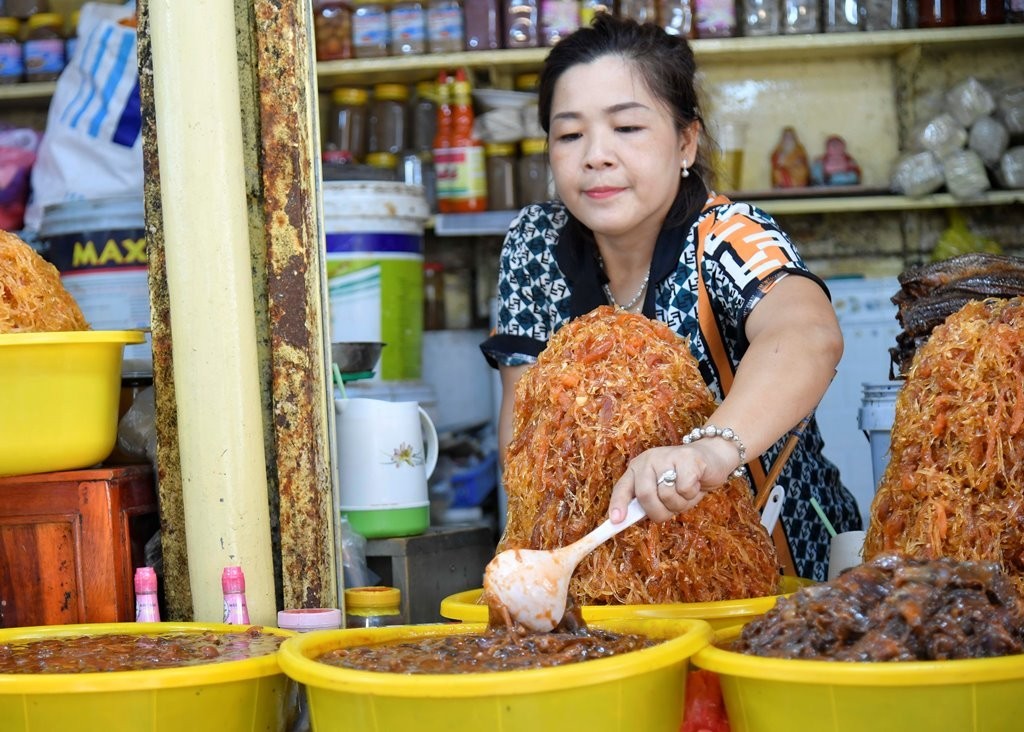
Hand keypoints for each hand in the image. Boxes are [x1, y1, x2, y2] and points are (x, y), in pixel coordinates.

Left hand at [608, 440, 737, 523]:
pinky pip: (684, 489)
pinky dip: (693, 493)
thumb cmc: (685, 480)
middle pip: (645, 495)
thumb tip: (629, 520)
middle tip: (672, 508)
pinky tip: (696, 483)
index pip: (622, 488)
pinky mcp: (687, 458)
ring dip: (680, 503)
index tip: (616, 521)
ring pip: (666, 494)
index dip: (618, 505)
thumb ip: (648, 502)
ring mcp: (666, 456)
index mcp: (638, 468)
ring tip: (687, 492)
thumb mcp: (663, 492)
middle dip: (659, 511)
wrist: (712, 459)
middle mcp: (648, 460)